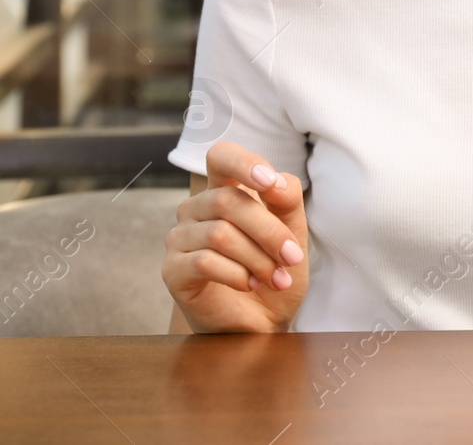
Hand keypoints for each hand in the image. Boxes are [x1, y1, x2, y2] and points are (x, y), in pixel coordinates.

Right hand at [162, 141, 309, 332]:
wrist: (266, 320)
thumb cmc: (276, 270)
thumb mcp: (293, 231)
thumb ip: (287, 201)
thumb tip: (275, 181)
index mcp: (224, 191)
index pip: (221, 157)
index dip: (243, 163)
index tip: (269, 183)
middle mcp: (196, 210)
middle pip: (229, 201)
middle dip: (269, 231)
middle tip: (292, 258)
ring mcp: (179, 239)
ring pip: (220, 233)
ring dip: (258, 258)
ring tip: (276, 277)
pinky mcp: (172, 271)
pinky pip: (205, 261)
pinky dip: (238, 274)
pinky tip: (250, 285)